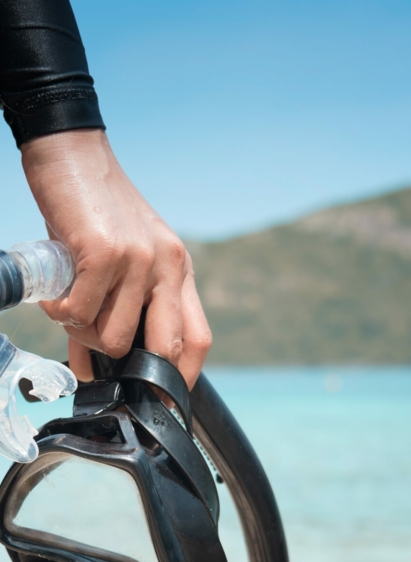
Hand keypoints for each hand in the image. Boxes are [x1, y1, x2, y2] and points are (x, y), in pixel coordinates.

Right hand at [20, 129, 210, 388]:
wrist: (72, 152)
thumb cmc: (95, 213)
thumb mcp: (123, 260)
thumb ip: (121, 308)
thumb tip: (100, 367)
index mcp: (178, 271)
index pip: (197, 339)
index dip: (181, 378)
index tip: (162, 402)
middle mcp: (167, 266)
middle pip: (164, 348)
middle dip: (133, 370)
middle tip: (101, 367)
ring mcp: (138, 259)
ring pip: (113, 338)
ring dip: (84, 335)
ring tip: (69, 308)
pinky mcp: (104, 252)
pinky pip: (79, 314)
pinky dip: (60, 315)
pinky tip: (55, 295)